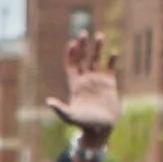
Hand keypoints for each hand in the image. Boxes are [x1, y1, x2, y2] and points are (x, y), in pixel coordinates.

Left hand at [43, 31, 119, 146]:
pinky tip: (114, 52)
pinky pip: (110, 68)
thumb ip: (60, 109)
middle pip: (83, 59)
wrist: (100, 129)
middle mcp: (85, 80)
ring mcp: (97, 81)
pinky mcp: (110, 84)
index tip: (72, 43)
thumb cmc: (84, 124)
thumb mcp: (70, 117)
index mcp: (75, 85)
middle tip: (83, 32)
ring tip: (100, 35)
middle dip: (82, 46)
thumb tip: (48, 102)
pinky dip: (112, 60)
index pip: (71, 65)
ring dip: (98, 48)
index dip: (71, 54)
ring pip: (96, 60)